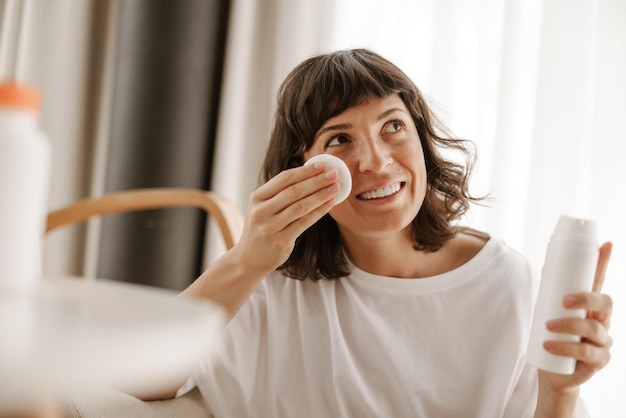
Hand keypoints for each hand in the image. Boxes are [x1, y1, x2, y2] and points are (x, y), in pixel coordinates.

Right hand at [234, 160, 339, 275]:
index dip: (304, 171)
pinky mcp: (280, 241)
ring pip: (300, 207)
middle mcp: (261, 211)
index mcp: (257, 198)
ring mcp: (270, 227)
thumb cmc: (261, 228)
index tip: (322, 164)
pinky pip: (304, 223)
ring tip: (336, 188)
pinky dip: (318, 212)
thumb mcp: (263, 207)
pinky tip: (329, 204)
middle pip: (294, 191)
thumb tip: (311, 175)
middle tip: (334, 174)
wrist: (248, 258)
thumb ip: (280, 193)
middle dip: (316, 181)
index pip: (283, 179)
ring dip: (320, 196)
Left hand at [534, 242, 612, 416]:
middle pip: (605, 302)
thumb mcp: (549, 313)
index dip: (603, 263)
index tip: (606, 244)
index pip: (599, 281)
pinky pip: (586, 352)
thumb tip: (547, 265)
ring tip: (547, 327)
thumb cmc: (554, 338)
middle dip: (585, 298)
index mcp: (590, 306)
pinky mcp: (599, 360)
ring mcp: (603, 341)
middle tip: (563, 301)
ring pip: (594, 328)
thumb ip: (551, 292)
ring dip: (569, 325)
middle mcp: (602, 321)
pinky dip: (566, 347)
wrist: (555, 372)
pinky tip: (549, 344)